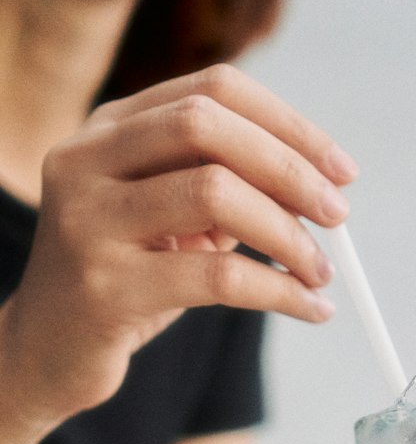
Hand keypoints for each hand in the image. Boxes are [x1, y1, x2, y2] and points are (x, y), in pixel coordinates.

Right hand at [0, 64, 356, 427]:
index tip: (341, 168)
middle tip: (337, 215)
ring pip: (214, 194)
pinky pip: (216, 275)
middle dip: (290, 168)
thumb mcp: (170, 218)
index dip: (287, 124)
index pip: (212, 90)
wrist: (46, 352)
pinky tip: (309, 308)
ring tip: (321, 272)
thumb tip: (320, 186)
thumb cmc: (125, 278)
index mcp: (110, 127)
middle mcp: (88, 159)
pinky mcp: (104, 286)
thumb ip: (226, 186)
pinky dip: (279, 291)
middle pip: (208, 128)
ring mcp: (87, 219)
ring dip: (288, 235)